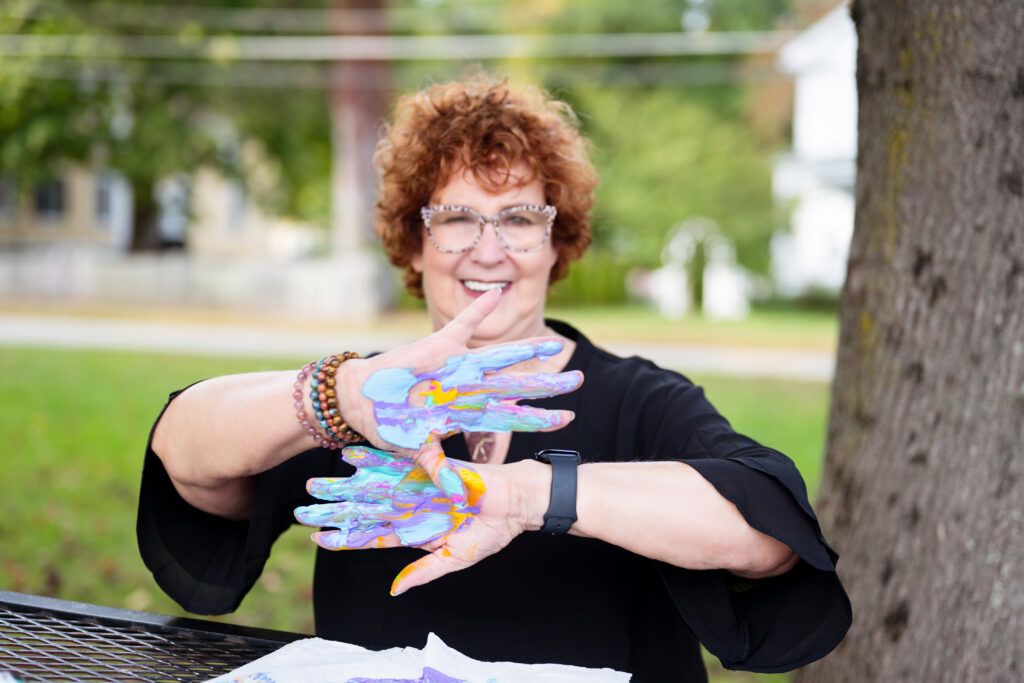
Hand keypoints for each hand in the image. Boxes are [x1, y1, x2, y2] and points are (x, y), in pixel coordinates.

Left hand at [295, 445, 528, 594]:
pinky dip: (374, 460)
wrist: (517, 502)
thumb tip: (394, 590)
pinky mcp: (427, 468)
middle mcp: (412, 507)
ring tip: (315, 484)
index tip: (318, 538)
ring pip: (373, 487)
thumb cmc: (492, 532)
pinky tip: (350, 457)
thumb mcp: (456, 559)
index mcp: (417, 530)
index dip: (346, 537)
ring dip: (345, 486)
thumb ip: (424, 571)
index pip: (373, 536)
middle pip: (366, 510)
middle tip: (303, 509)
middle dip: (335, 510)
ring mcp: (417, 487)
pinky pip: (396, 463)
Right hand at [337, 290, 581, 504]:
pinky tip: (497, 295)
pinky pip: (462, 324)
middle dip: (547, 384)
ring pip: (499, 357)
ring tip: (555, 343)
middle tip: (580, 380)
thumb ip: (441, 471)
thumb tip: (460, 498)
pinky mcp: (438, 346)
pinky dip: (478, 310)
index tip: (568, 418)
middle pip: (516, 386)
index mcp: (467, 411)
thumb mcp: (418, 451)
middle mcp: (469, 387)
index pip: (511, 416)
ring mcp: (457, 366)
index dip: (539, 417)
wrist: (362, 399)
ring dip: (526, 350)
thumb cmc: (391, 427)